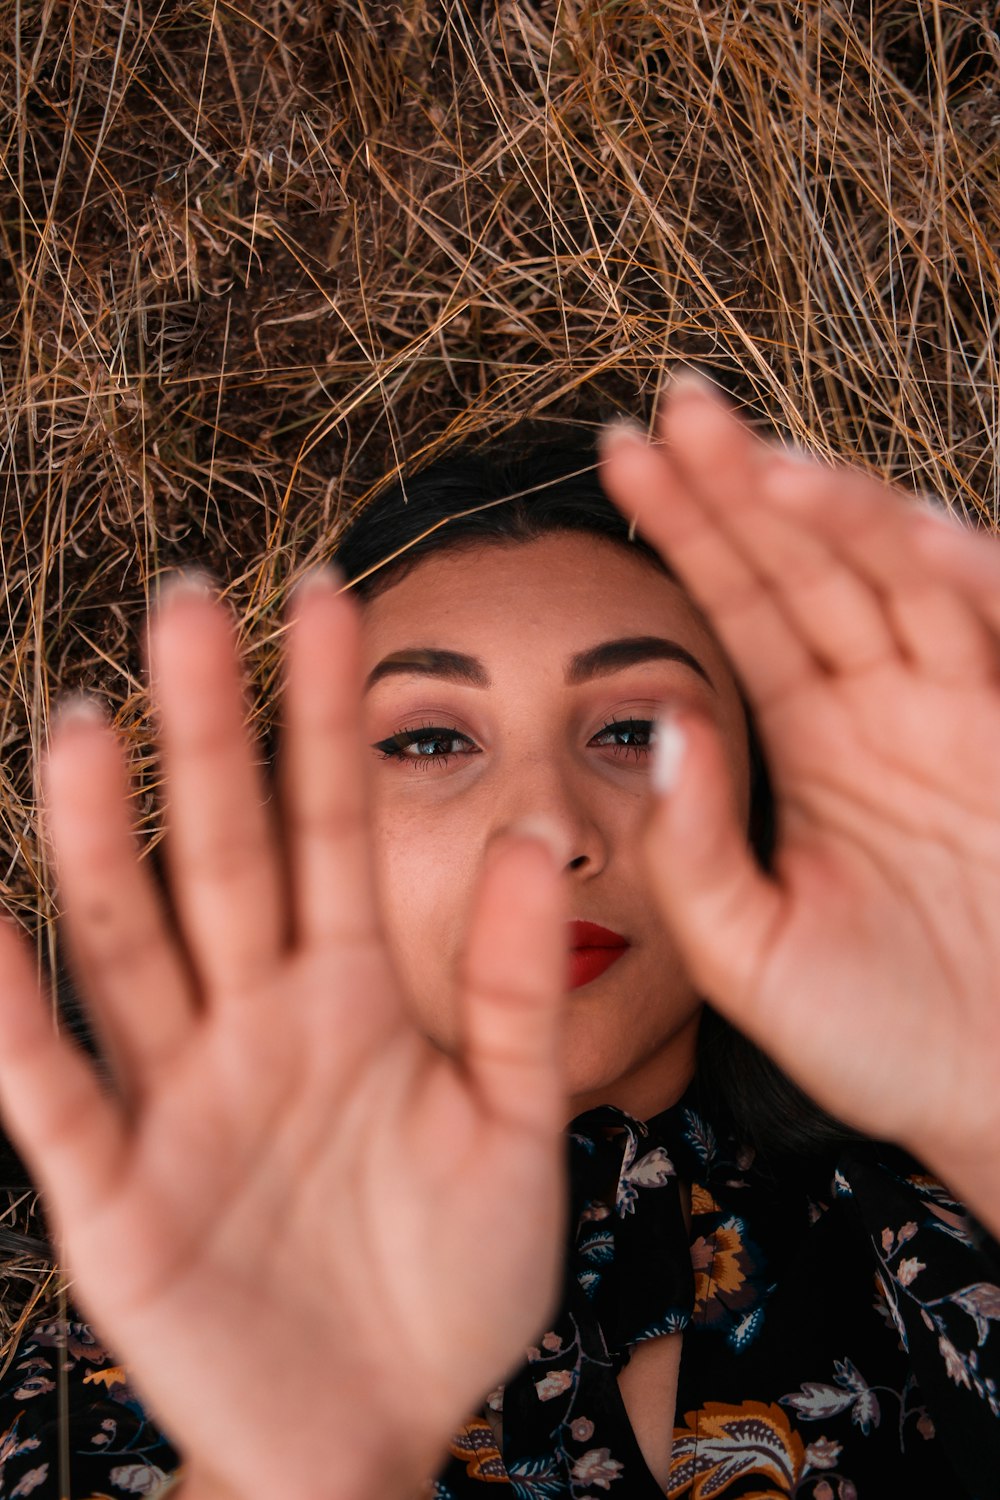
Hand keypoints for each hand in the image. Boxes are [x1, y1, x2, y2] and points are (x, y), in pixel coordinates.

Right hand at [0, 574, 570, 1499]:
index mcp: (350, 995)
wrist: (380, 1435)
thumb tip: (528, 835)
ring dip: (102, 840)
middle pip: (222, 853)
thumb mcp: (515, 1126)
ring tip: (86, 723)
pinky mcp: (117, 1198)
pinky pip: (56, 1095)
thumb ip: (515, 990)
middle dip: (208, 732)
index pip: (333, 824)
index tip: (332, 595)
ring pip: (131, 945)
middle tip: (186, 600)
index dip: (330, 715)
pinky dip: (17, 1021)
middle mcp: (253, 1022)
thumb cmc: (450, 1279)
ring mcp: (177, 1100)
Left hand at [600, 378, 999, 1219]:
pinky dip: (963, 577)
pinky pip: (996, 629)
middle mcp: (884, 706)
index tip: (620, 458)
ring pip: (900, 578)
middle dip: (742, 487)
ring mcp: (964, 710)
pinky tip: (905, 529)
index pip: (738, 608)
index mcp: (813, 740)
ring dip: (838, 514)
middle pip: (807, 566)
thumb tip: (661, 723)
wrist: (999, 1101)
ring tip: (759, 460)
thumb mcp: (749, 952)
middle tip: (673, 408)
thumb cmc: (879, 1040)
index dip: (686, 530)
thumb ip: (695, 846)